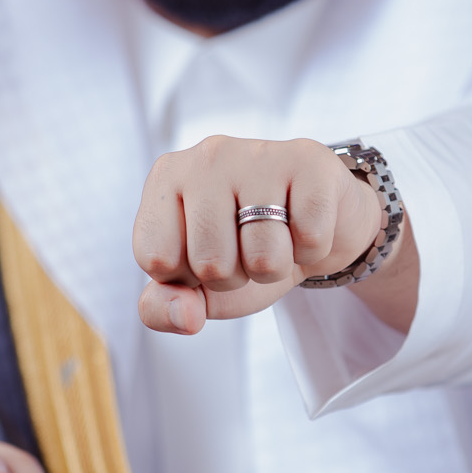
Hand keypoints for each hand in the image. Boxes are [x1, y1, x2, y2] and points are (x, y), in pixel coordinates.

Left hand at [134, 136, 413, 333]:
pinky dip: (313, 250)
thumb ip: (164, 308)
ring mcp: (258, 154)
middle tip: (248, 247)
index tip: (205, 253)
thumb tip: (185, 318)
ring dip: (276, 267)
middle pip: (211, 263)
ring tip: (278, 238)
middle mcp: (206, 157)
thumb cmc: (245, 249)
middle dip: (236, 276)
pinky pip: (311, 239)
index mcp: (166, 180)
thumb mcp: (196, 286)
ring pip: (264, 257)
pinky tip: (304, 224)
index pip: (156, 259)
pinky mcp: (308, 161)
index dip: (188, 276)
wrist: (315, 223)